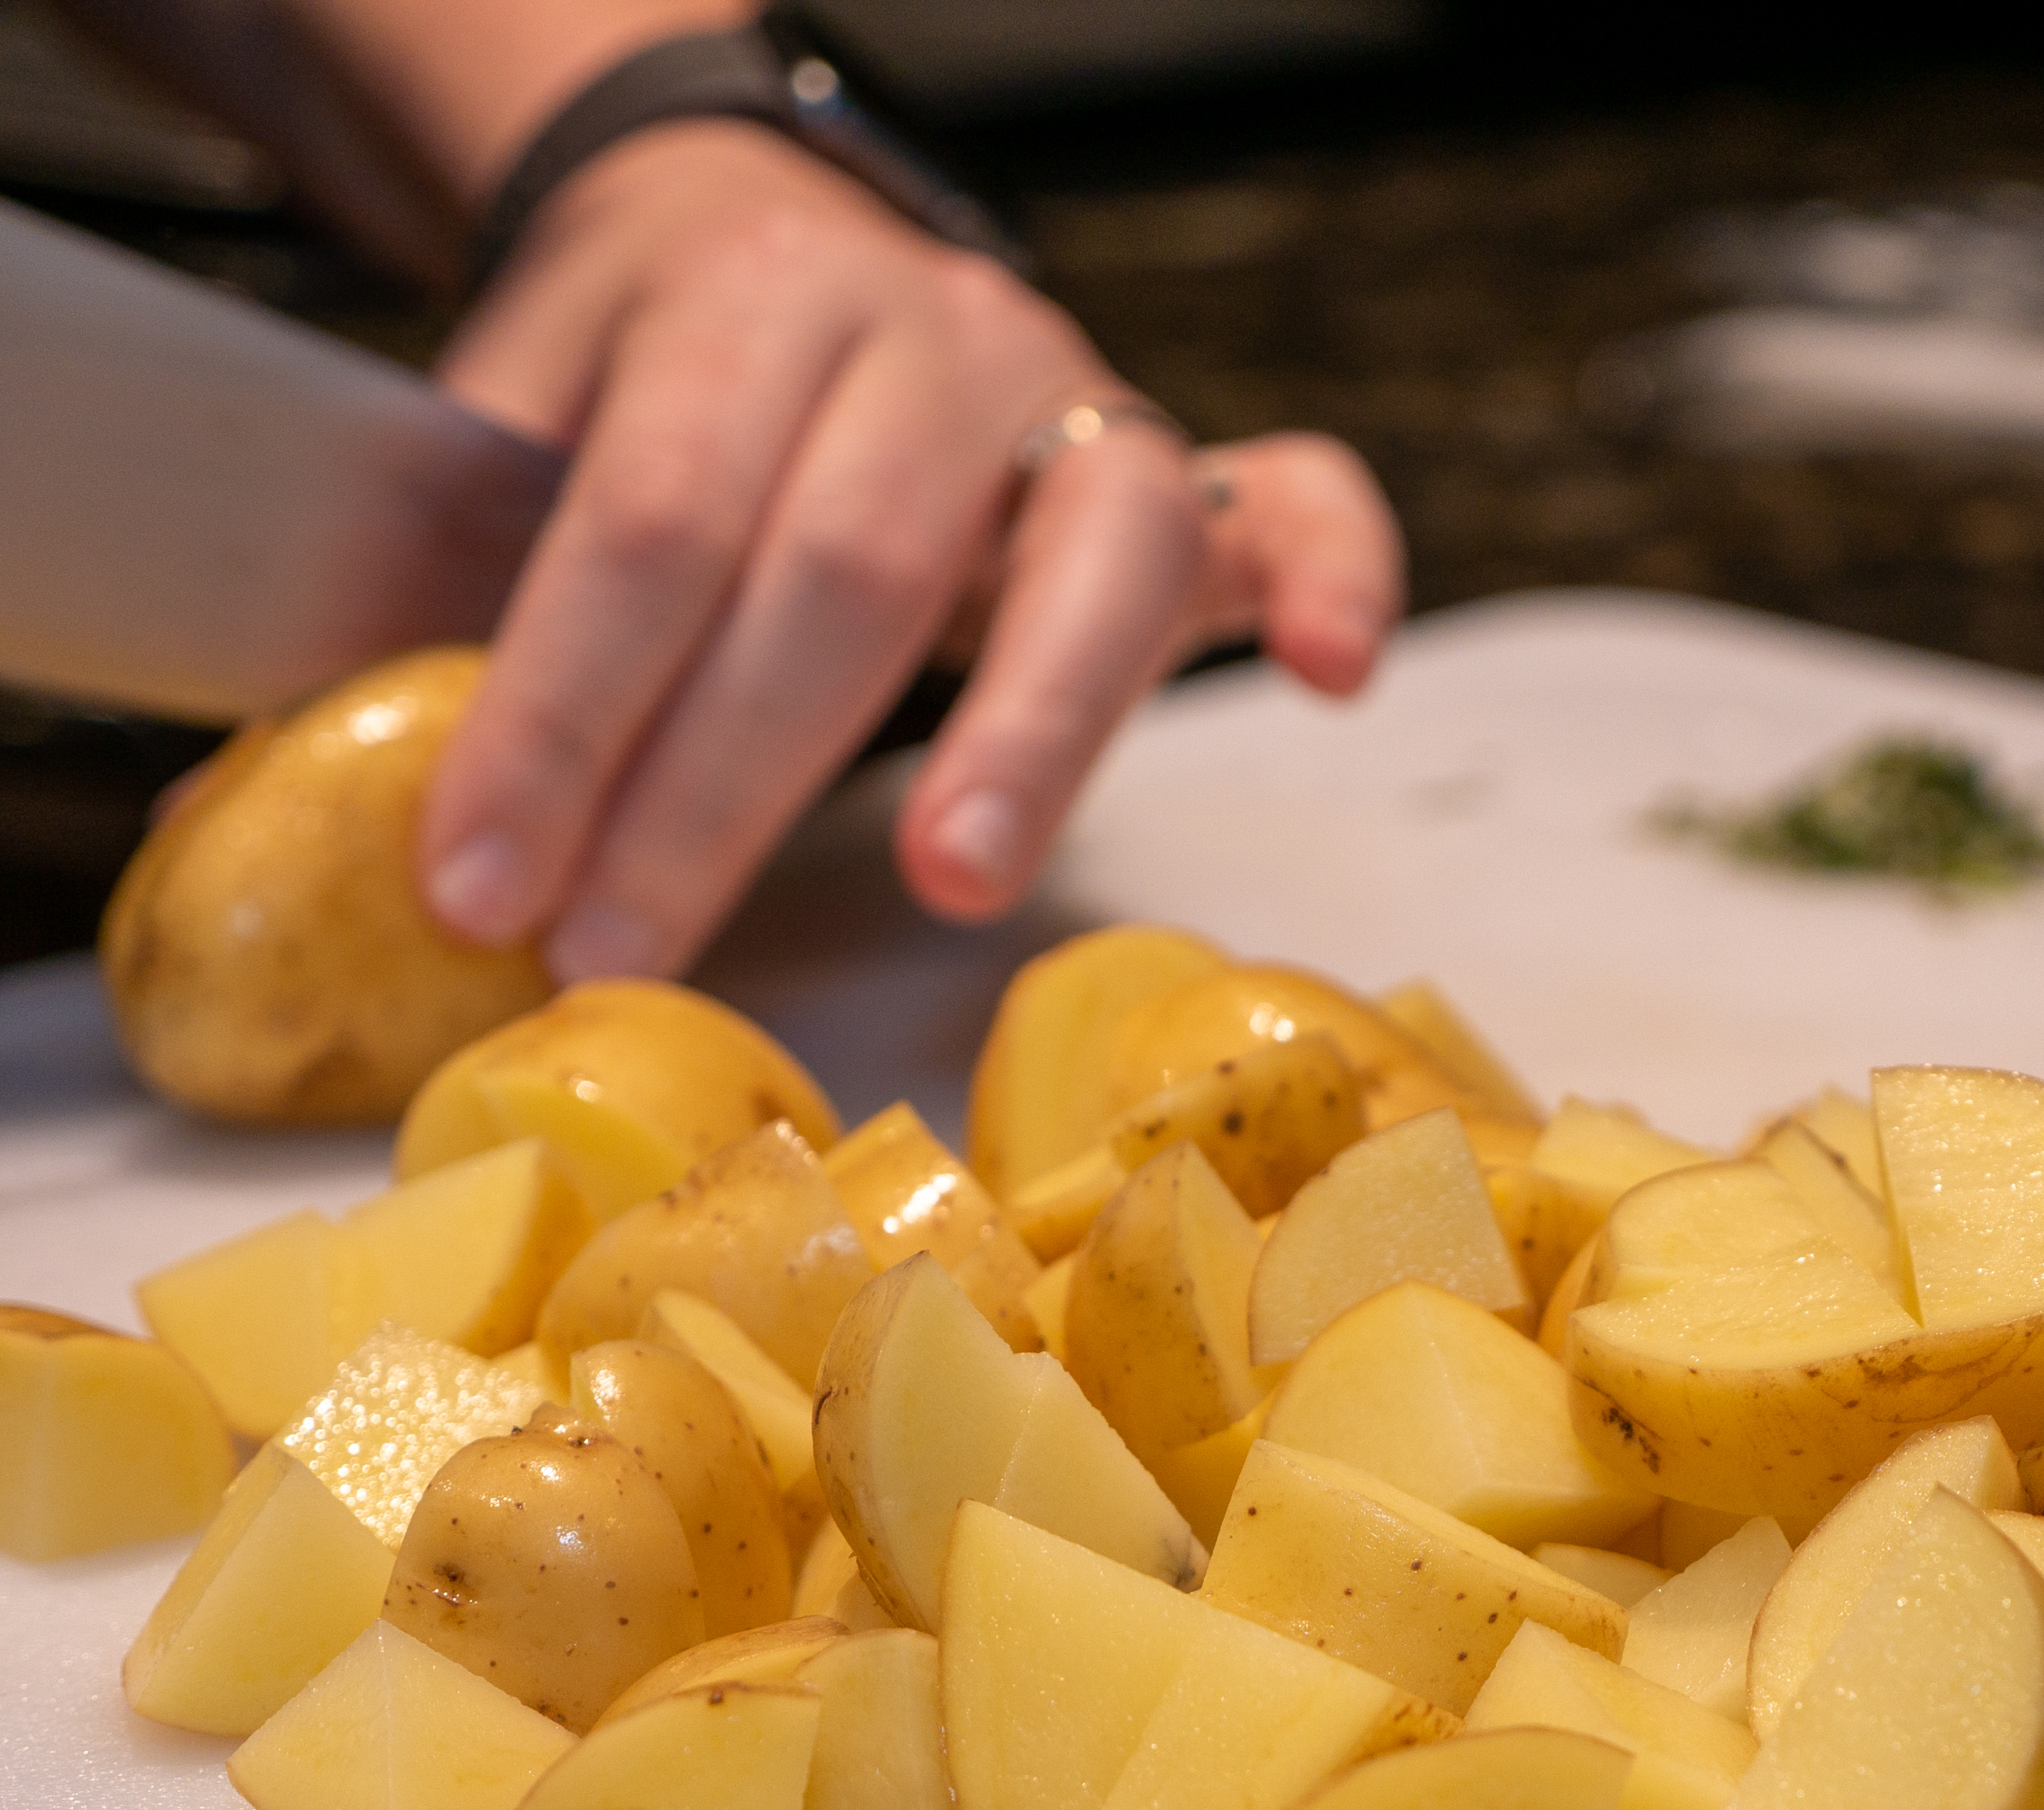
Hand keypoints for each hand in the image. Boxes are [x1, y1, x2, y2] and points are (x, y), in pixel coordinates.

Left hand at [414, 118, 1402, 978]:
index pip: (649, 521)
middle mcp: (933, 331)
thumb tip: (317, 803)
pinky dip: (1335, 574)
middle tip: (623, 948)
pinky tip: (1330, 675)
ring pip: (1086, 551)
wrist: (765, 236)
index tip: (483, 886)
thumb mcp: (513, 428)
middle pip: (846, 566)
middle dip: (722, 782)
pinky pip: (1301, 499)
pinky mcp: (1189, 478)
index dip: (561, 712)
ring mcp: (1078, 400)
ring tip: (951, 875)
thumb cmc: (643, 388)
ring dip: (1026, 726)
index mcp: (744, 295)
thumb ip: (458, 578)